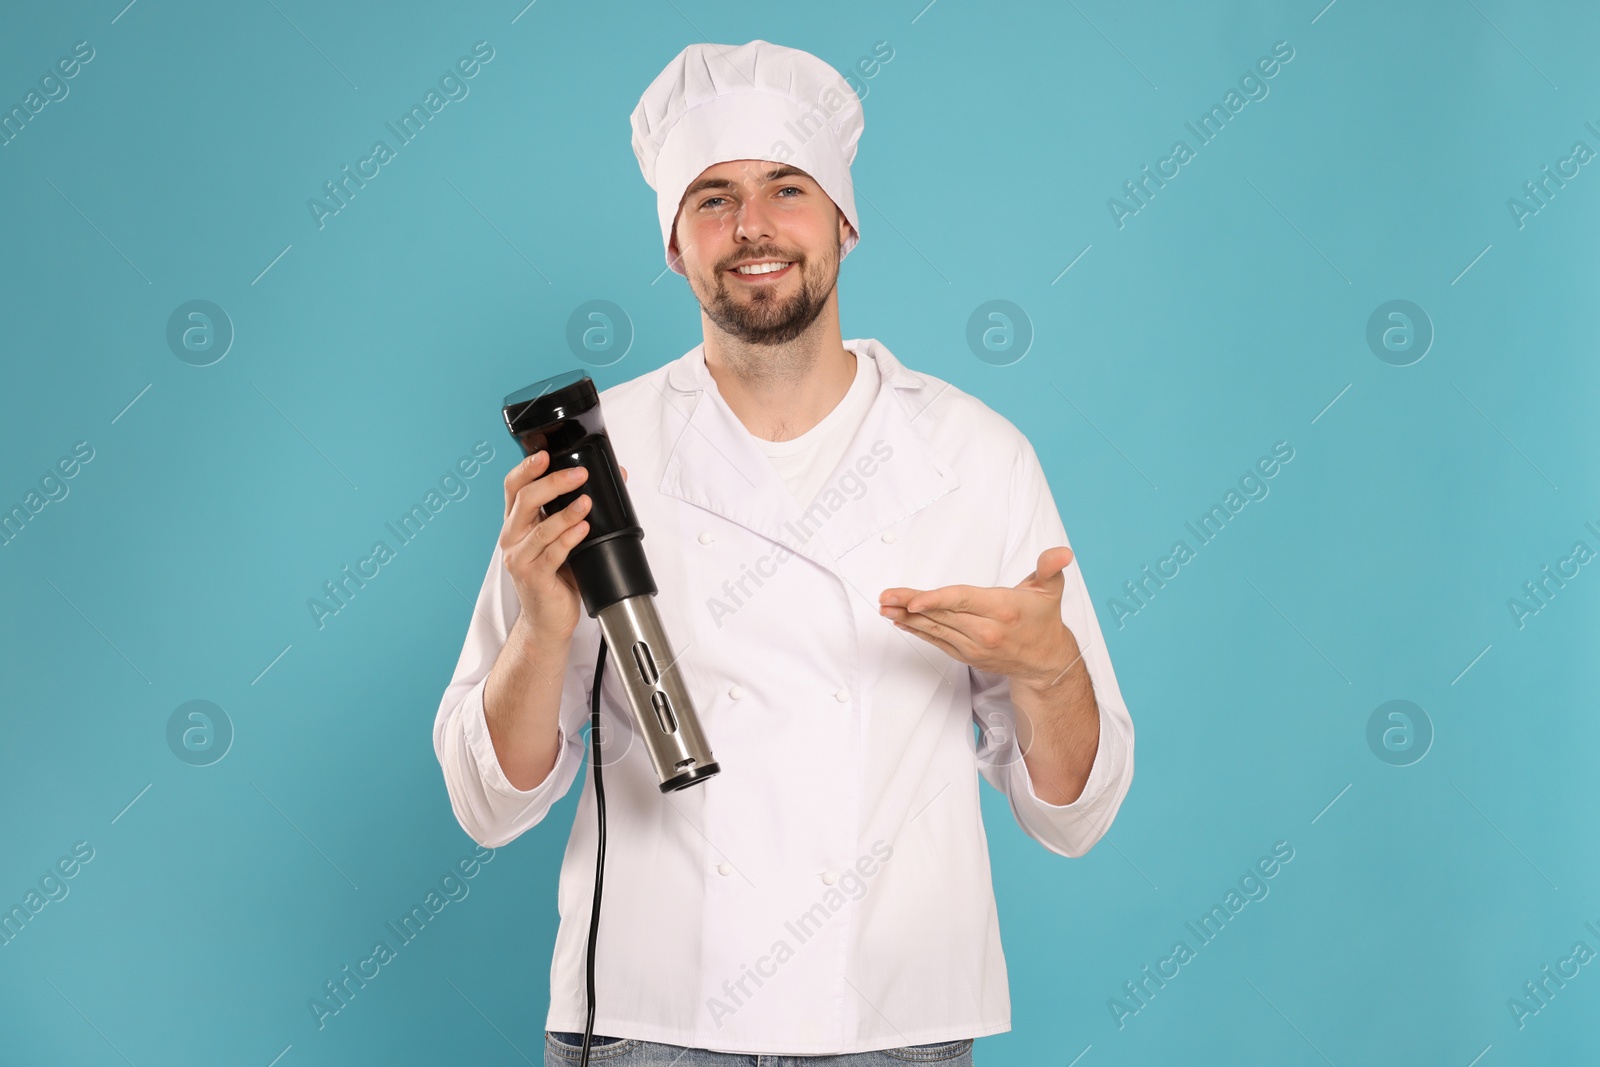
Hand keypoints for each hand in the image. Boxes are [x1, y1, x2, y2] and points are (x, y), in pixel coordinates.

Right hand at [498, 453, 622, 639]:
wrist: (548, 621)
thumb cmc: (557, 578)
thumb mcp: (565, 538)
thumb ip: (580, 509)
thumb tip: (616, 476)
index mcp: (517, 523)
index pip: (514, 487)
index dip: (527, 467)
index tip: (546, 454)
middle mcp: (513, 537)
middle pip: (525, 500)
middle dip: (554, 483)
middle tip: (579, 475)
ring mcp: (520, 558)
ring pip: (540, 527)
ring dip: (566, 512)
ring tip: (587, 502)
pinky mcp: (533, 577)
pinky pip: (551, 553)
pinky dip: (569, 539)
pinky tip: (583, 530)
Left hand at [878, 547, 1081, 688]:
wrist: (1044, 662)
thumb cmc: (1042, 620)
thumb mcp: (1050, 589)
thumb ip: (1050, 567)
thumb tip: (1063, 553)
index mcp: (1001, 609)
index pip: (962, 601)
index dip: (936, 600)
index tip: (914, 600)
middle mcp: (985, 631)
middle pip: (941, 614)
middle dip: (909, 604)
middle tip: (885, 596)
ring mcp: (974, 645)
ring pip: (934, 628)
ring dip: (906, 617)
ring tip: (884, 606)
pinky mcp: (966, 654)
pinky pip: (936, 641)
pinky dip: (917, 630)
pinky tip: (900, 620)